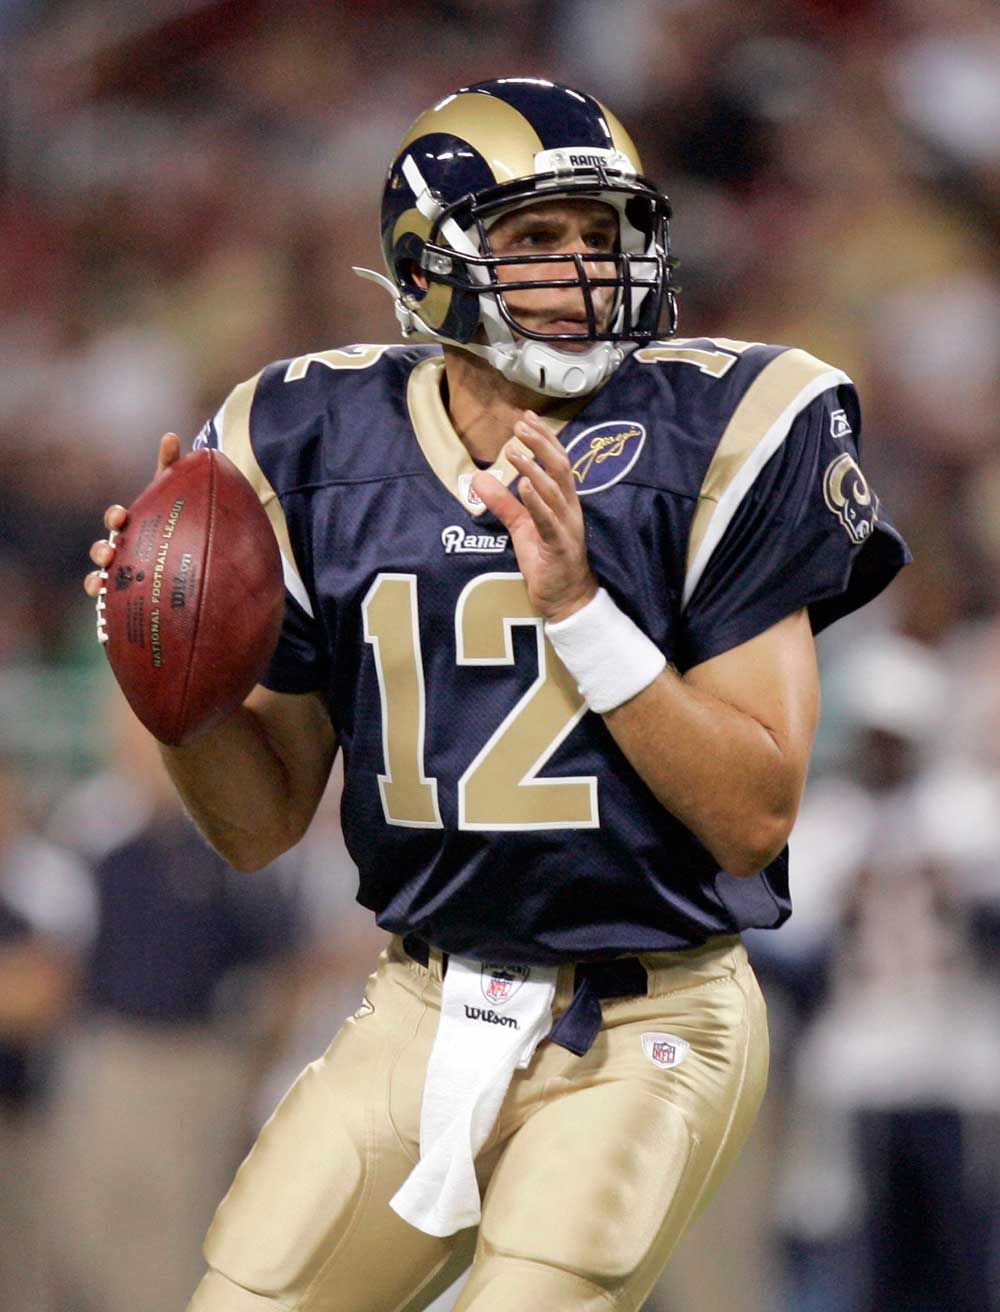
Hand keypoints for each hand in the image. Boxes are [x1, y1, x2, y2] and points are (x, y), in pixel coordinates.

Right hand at [83, 433, 181, 598]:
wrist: (196, 570)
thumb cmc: (180, 528)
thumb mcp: (181, 501)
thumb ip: (174, 471)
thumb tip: (170, 435)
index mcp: (134, 528)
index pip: (118, 521)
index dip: (115, 519)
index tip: (121, 517)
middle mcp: (123, 552)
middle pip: (104, 552)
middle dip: (103, 551)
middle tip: (111, 552)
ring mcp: (123, 577)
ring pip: (101, 579)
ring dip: (98, 579)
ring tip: (104, 583)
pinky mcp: (127, 601)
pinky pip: (112, 607)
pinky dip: (108, 608)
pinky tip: (113, 613)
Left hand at [471, 411, 596, 622]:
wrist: (565, 598)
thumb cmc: (547, 560)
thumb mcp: (521, 527)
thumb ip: (503, 502)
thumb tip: (479, 479)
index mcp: (563, 501)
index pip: (557, 461)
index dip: (543, 438)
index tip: (526, 417)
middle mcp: (569, 508)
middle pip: (560, 467)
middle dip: (540, 444)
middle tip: (520, 426)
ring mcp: (566, 526)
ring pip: (554, 490)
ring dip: (533, 468)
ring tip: (514, 450)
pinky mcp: (558, 545)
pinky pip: (547, 520)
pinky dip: (536, 501)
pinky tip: (523, 485)